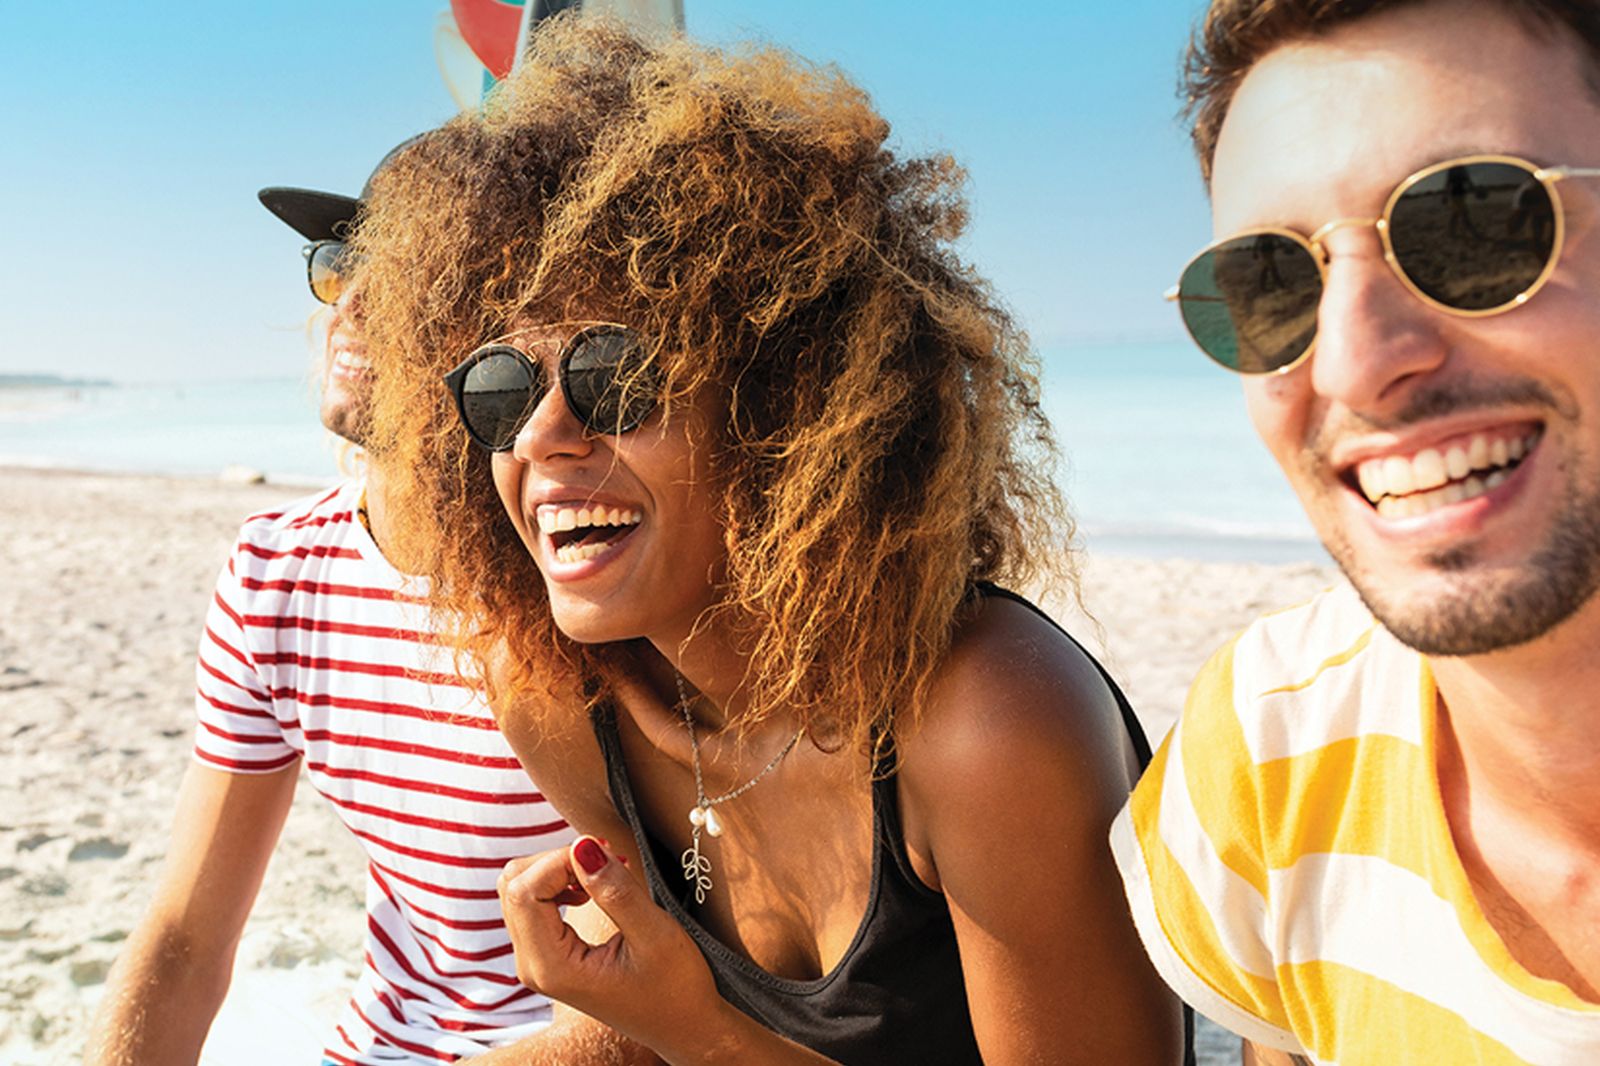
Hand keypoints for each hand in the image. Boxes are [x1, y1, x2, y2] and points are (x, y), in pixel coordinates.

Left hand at [498, 836, 723, 1054]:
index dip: (560, 859)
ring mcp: (537, 961)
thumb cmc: (675, 988)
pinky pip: (533, 903)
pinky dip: (559, 883)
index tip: (606, 851)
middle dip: (557, 860)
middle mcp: (533, 966)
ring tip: (604, 872)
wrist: (681, 1026)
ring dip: (558, 869)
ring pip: (520, 890)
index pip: (526, 891)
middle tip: (607, 857)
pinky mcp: (547, 954)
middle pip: (515, 885)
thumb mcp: (654, 934)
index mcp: (552, 967)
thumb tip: (582, 845)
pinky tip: (591, 888)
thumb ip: (615, 890)